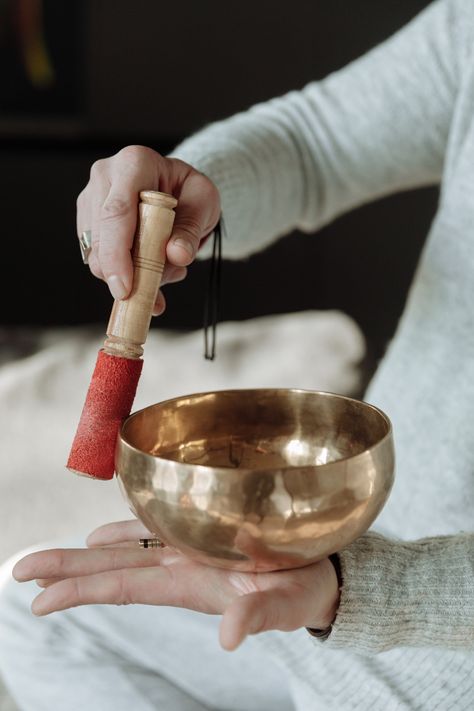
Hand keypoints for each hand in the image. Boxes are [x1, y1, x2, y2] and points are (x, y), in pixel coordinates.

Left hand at [13, 520, 339, 651]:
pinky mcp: (203, 534)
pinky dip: (126, 529)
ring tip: (51, 556)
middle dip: (65, 570)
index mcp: (189, 584)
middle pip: (112, 567)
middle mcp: (180, 566)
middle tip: (19, 570)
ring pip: (127, 548)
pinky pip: (155, 530)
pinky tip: (103, 532)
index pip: (123, 587)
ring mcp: (189, 550)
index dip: (80, 591)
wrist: (319, 576)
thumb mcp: (281, 607)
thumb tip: (229, 639)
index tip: (38, 600)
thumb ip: (255, 619)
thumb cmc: (301, 592)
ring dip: (86, 552)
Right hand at [77, 146, 220, 314]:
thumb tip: (177, 255)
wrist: (177, 190)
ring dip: (131, 275)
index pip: (118, 212)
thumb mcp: (204, 204)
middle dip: (124, 274)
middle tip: (152, 298)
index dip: (118, 253)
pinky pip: (97, 260)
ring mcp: (90, 200)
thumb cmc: (190, 193)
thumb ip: (191, 229)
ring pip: (97, 254)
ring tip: (166, 270)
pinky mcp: (87, 223)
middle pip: (103, 238)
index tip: (125, 288)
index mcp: (134, 163)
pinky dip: (124, 276)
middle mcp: (105, 177)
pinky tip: (149, 272)